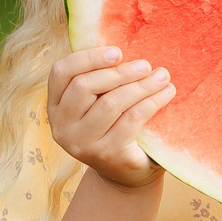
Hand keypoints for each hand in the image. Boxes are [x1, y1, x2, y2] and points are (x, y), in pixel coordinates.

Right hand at [47, 45, 176, 187]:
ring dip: (141, 85)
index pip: (61, 73)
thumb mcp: (98, 104)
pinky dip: (152, 102)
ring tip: (162, 75)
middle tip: (146, 64)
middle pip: (85, 86)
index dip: (87, 58)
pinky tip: (167, 93)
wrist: (126, 175)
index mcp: (54, 108)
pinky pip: (132, 119)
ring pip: (111, 103)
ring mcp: (83, 144)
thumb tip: (122, 45)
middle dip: (119, 72)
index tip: (117, 52)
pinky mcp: (108, 155)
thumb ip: (99, 80)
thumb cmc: (114, 127)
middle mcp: (62, 128)